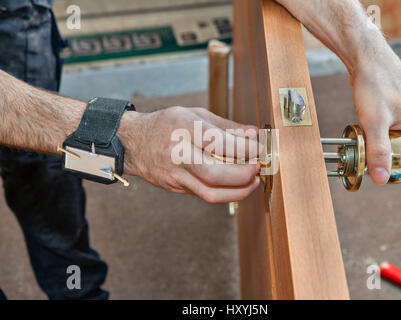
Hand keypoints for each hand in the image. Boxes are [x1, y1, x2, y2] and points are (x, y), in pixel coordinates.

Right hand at [118, 107, 260, 202]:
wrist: (133, 143)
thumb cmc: (166, 124)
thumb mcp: (195, 114)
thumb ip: (226, 126)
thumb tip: (253, 134)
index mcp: (184, 129)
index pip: (217, 142)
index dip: (243, 148)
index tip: (259, 148)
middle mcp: (179, 154)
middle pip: (214, 174)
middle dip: (243, 175)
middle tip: (257, 168)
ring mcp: (176, 175)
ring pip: (210, 193)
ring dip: (238, 191)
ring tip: (252, 182)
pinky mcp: (176, 188)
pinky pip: (205, 194)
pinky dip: (225, 191)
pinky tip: (236, 184)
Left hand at [352, 44, 400, 184]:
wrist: (368, 58)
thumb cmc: (374, 86)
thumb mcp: (374, 123)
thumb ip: (378, 151)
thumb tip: (381, 178)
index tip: (383, 174)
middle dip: (392, 157)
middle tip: (370, 158)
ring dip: (387, 143)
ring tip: (368, 141)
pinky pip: (398, 126)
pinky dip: (385, 132)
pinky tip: (370, 128)